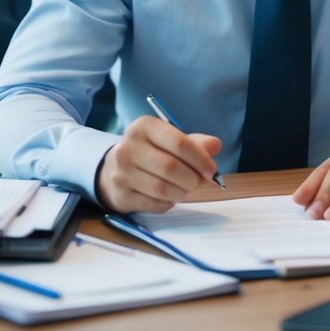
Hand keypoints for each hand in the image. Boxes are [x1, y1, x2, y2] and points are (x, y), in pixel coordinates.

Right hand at [96, 116, 221, 213]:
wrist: (114, 169)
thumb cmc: (150, 152)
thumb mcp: (169, 140)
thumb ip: (193, 143)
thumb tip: (215, 145)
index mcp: (143, 127)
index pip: (179, 143)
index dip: (200, 159)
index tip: (211, 170)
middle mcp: (127, 147)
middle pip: (171, 167)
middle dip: (193, 178)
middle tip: (201, 182)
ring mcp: (121, 172)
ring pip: (162, 188)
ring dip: (182, 192)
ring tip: (186, 188)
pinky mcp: (120, 195)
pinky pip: (154, 204)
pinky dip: (169, 202)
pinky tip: (170, 196)